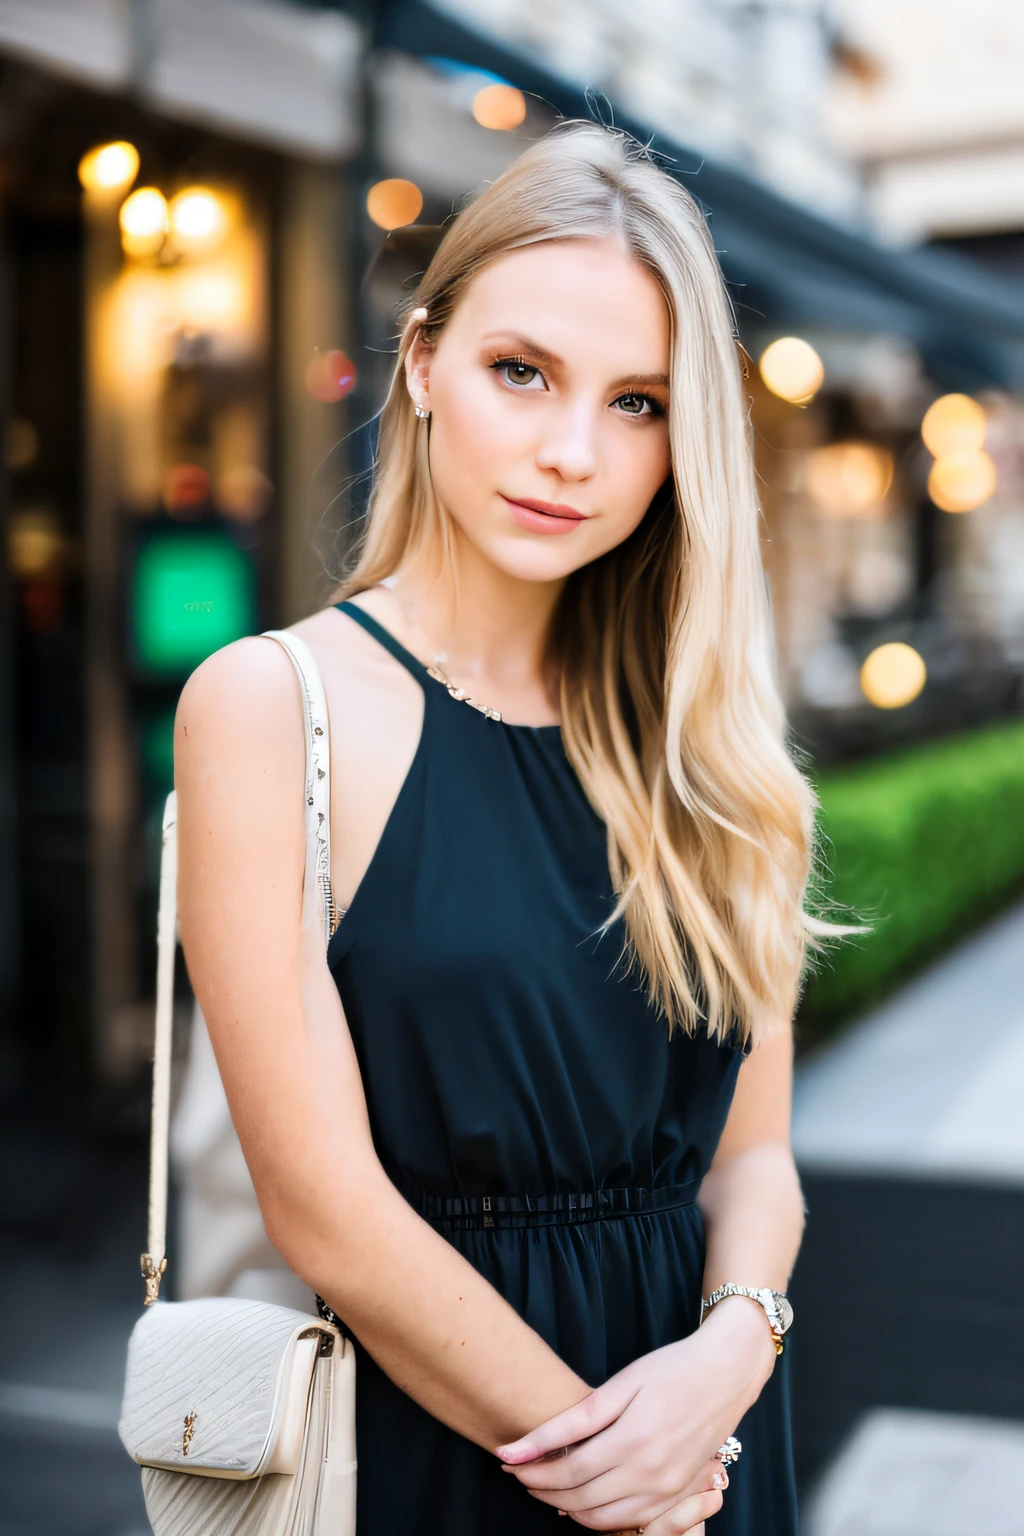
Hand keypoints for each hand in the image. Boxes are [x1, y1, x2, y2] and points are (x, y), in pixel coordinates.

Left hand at [497, 1298, 774, 1531]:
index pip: (567, 1473)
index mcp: (633, 1442)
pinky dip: (601, 1518)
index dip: (532, 1471)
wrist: (727, 1372)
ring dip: (568, 1508)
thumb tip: (522, 1444)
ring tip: (545, 1487)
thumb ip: (572, 1420)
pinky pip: (632, 1522)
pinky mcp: (678, 1495)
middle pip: (581, 1500)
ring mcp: (668, 1491)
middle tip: (519, 1475)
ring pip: (604, 1519)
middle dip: (542, 1491)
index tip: (507, 1461)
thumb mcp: (620, 1384)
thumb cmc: (671, 1368)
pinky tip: (584, 1499)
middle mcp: (651, 1475)